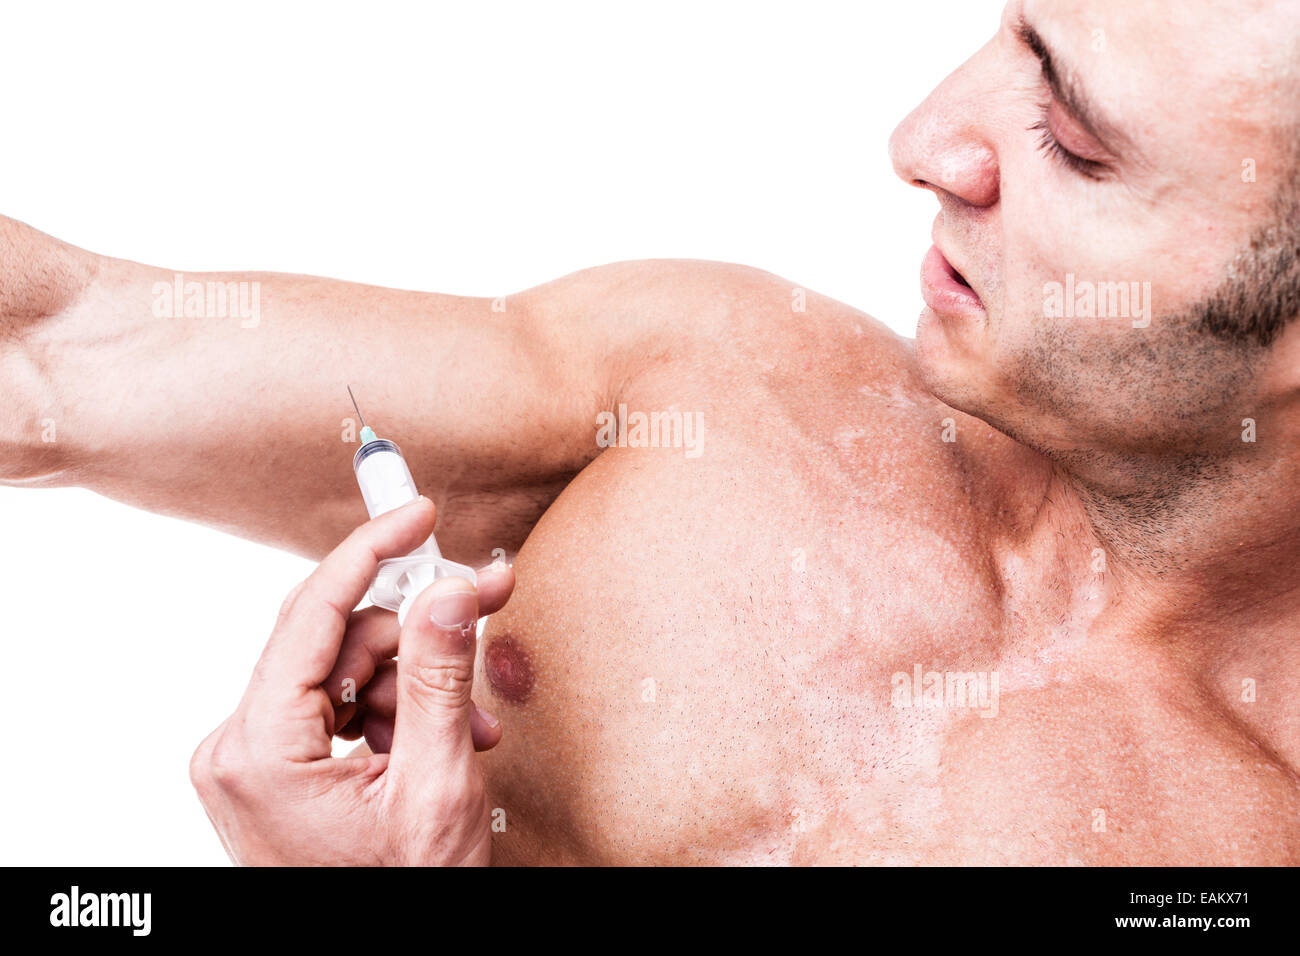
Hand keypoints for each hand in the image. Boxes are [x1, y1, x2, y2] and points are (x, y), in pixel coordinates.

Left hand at [189, 496, 515, 865]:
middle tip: (485, 615)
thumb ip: (442, 678)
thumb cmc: (403, 896)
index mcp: (257, 750)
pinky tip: (437, 739)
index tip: (419, 513)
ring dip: (414, 685)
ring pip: (344, 670)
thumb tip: (453, 588)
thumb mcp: (434, 785)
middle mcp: (236, 746)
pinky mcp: (271, 768)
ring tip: (468, 725)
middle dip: (416, 638)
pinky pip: (337, 706)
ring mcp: (251, 759)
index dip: (372, 552)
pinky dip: (392, 713)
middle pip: (335, 639)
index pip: (311, 613)